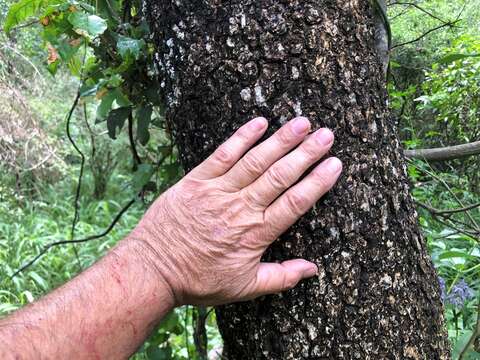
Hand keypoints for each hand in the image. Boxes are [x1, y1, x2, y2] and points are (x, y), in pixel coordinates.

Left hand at [130, 117, 341, 305]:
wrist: (152, 270)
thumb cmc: (199, 280)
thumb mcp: (244, 288)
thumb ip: (281, 277)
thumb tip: (313, 269)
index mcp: (255, 234)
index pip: (295, 203)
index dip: (317, 182)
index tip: (335, 164)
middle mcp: (240, 208)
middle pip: (279, 176)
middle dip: (306, 154)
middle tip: (327, 135)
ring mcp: (217, 191)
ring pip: (255, 161)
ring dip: (280, 140)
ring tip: (302, 123)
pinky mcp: (196, 181)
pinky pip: (222, 155)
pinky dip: (240, 137)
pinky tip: (259, 122)